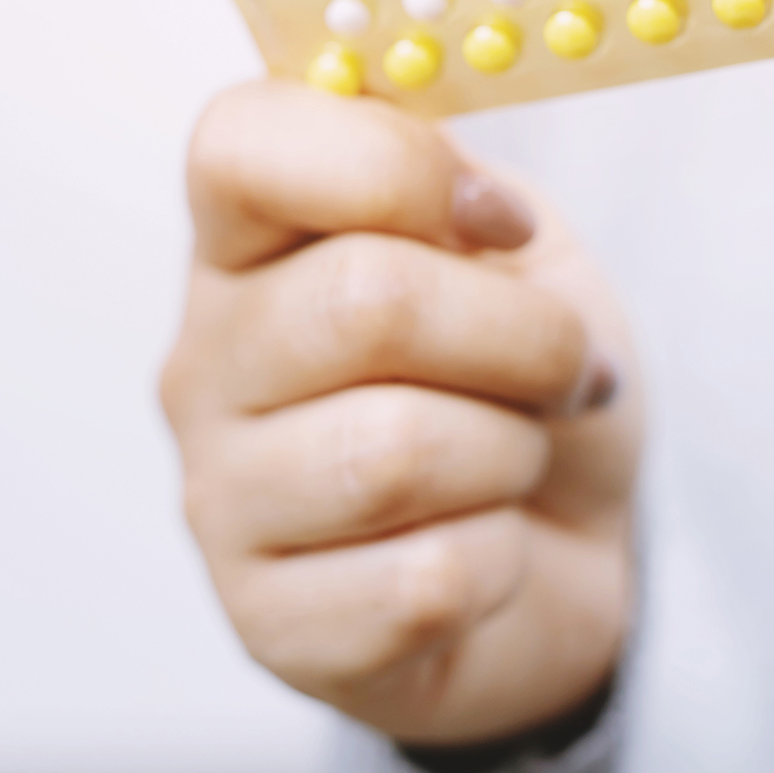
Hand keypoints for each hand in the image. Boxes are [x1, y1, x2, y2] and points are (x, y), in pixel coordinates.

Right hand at [160, 81, 639, 743]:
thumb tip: (458, 187)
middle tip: (567, 367)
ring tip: (517, 459)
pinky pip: (424, 582)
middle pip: (364, 301)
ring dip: (512, 453)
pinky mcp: (269, 628)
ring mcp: (222, 500)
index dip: (395, 165)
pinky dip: (501, 563)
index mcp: (246, 240)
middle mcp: (204, 361)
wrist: (568, 545)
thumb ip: (458, 189)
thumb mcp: (510, 253)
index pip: (242, 144)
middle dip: (522, 337)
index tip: (499, 222)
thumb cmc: (522, 379)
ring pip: (398, 452)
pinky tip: (485, 553)